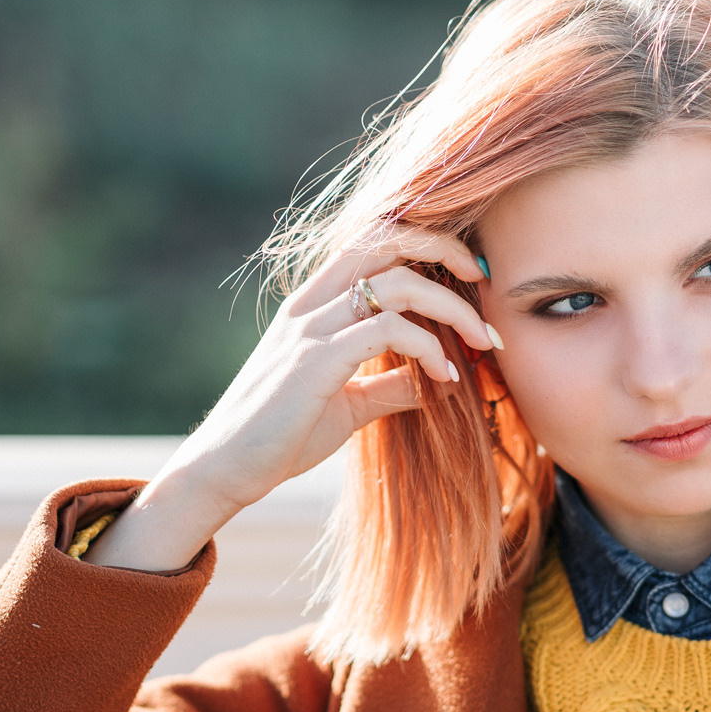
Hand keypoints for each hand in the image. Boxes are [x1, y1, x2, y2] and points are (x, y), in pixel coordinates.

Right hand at [84, 225, 496, 572]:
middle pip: (387, 241)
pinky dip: (426, 348)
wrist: (223, 470)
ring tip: (480, 342)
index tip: (469, 278)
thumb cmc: (279, 438)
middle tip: (487, 283)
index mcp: (314, 305)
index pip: (374, 244)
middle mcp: (311, 305)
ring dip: (451, 308)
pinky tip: (443, 377)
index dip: (427, 245)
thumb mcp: (346, 406)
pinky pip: (386, 331)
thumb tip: (433, 379)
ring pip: (397, 283)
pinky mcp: (314, 362)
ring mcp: (310, 330)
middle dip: (446, 250)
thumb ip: (387, 386)